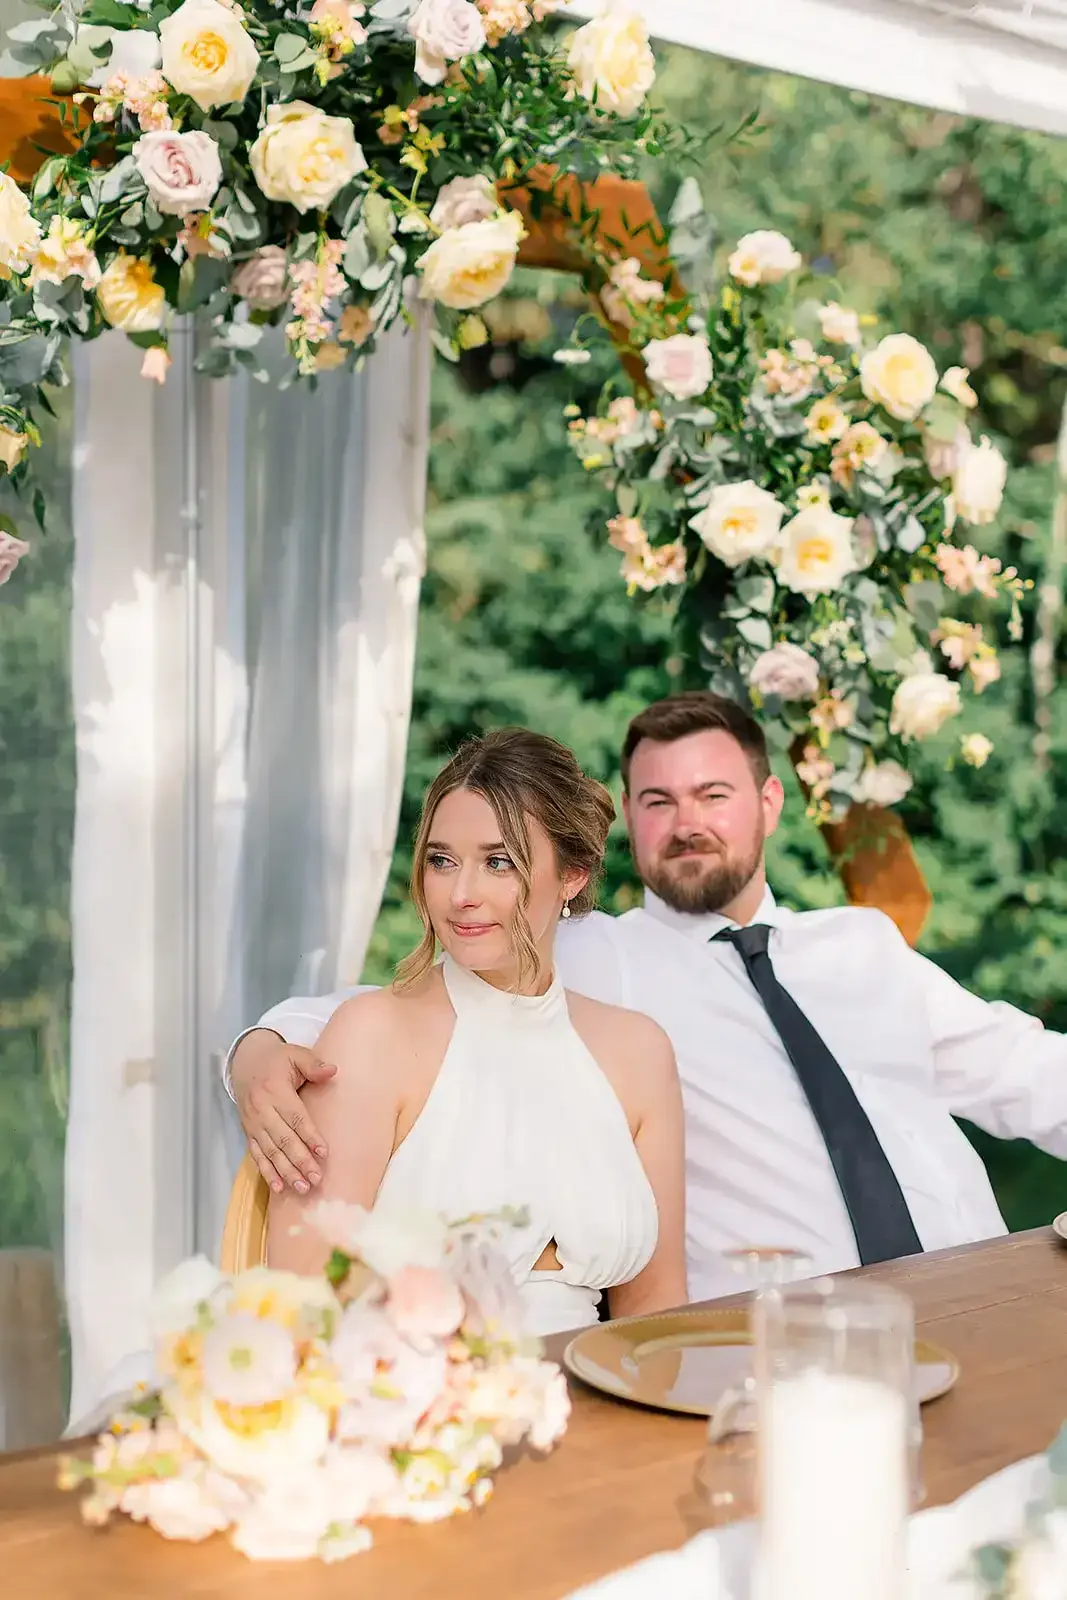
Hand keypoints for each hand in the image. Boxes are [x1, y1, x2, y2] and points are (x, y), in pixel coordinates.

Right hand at [230, 1029, 336, 1193]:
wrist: (246, 1062)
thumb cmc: (277, 1060)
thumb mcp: (295, 1054)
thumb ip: (313, 1064)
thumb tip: (333, 1071)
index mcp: (275, 1091)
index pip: (295, 1117)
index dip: (309, 1135)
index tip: (324, 1152)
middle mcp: (261, 1110)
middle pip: (283, 1139)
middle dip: (300, 1161)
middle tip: (316, 1178)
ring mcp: (253, 1124)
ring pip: (271, 1151)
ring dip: (286, 1172)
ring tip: (302, 1188)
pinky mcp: (248, 1133)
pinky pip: (257, 1155)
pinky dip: (267, 1172)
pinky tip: (278, 1187)